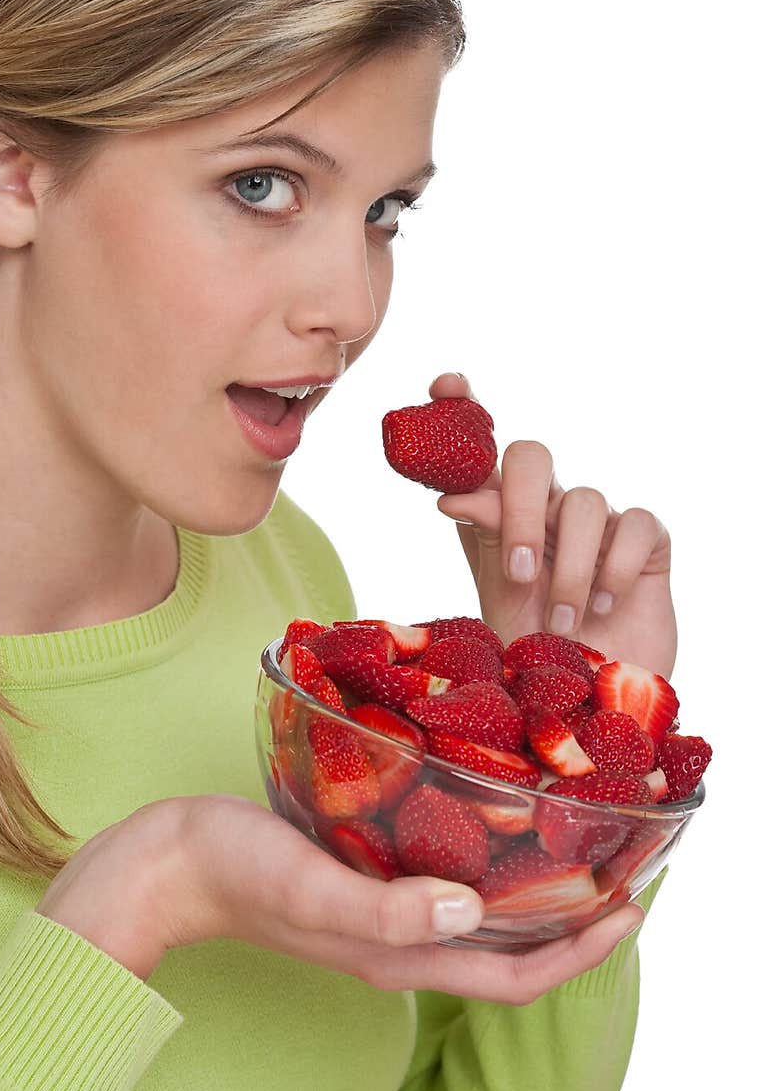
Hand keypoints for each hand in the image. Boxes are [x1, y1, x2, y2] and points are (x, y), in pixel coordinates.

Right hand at [36, 794, 644, 1002]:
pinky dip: (484, 862)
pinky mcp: (361, 878)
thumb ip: (387, 907)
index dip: (581, 953)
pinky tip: (487, 816)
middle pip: (509, 951)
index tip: (632, 908)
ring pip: (481, 918)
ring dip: (534, 893)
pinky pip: (443, 882)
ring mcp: (379, 913)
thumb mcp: (310, 884)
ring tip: (572, 841)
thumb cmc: (232, 869)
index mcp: (398, 955)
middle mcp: (400, 941)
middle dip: (573, 922)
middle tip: (619, 867)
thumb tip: (472, 912)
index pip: (513, 976)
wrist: (165, 863)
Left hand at [430, 373, 676, 678]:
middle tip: (517, 573)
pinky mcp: (646, 545)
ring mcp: (599, 523)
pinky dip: (616, 566)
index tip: (445, 385)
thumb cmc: (536, 656)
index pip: (481, 450)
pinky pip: (635, 525)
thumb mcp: (497, 600)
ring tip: (563, 620)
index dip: (464, 408)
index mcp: (499, 519)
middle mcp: (546, 511)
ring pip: (584, 500)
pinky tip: (606, 604)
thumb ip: (484, 542)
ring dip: (570, 566)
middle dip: (519, 508)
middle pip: (531, 457)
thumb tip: (452, 495)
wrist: (591, 705)